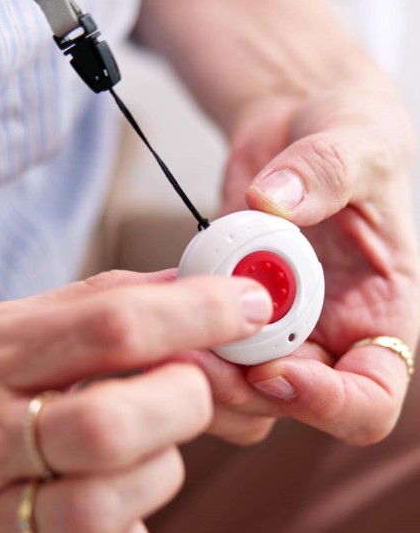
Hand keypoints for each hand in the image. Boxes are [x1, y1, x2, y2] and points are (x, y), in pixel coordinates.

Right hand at [0, 271, 271, 532]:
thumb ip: (82, 310)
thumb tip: (186, 288)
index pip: (107, 326)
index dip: (196, 313)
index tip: (247, 304)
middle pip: (116, 422)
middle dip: (189, 397)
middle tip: (198, 385)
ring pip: (114, 501)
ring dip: (161, 468)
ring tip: (143, 448)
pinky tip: (112, 508)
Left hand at [203, 84, 419, 445]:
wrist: (292, 129)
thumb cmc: (348, 135)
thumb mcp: (355, 138)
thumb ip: (327, 170)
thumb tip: (275, 200)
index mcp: (379, 315)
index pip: (369, 401)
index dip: (327, 403)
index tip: (277, 367)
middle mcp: (325, 334)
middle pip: (286, 403)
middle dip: (240, 387)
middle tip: (196, 352)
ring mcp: (270, 327)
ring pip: (233, 386)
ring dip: (200, 369)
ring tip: (168, 329)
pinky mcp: (224, 311)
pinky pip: (199, 346)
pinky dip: (175, 337)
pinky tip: (153, 307)